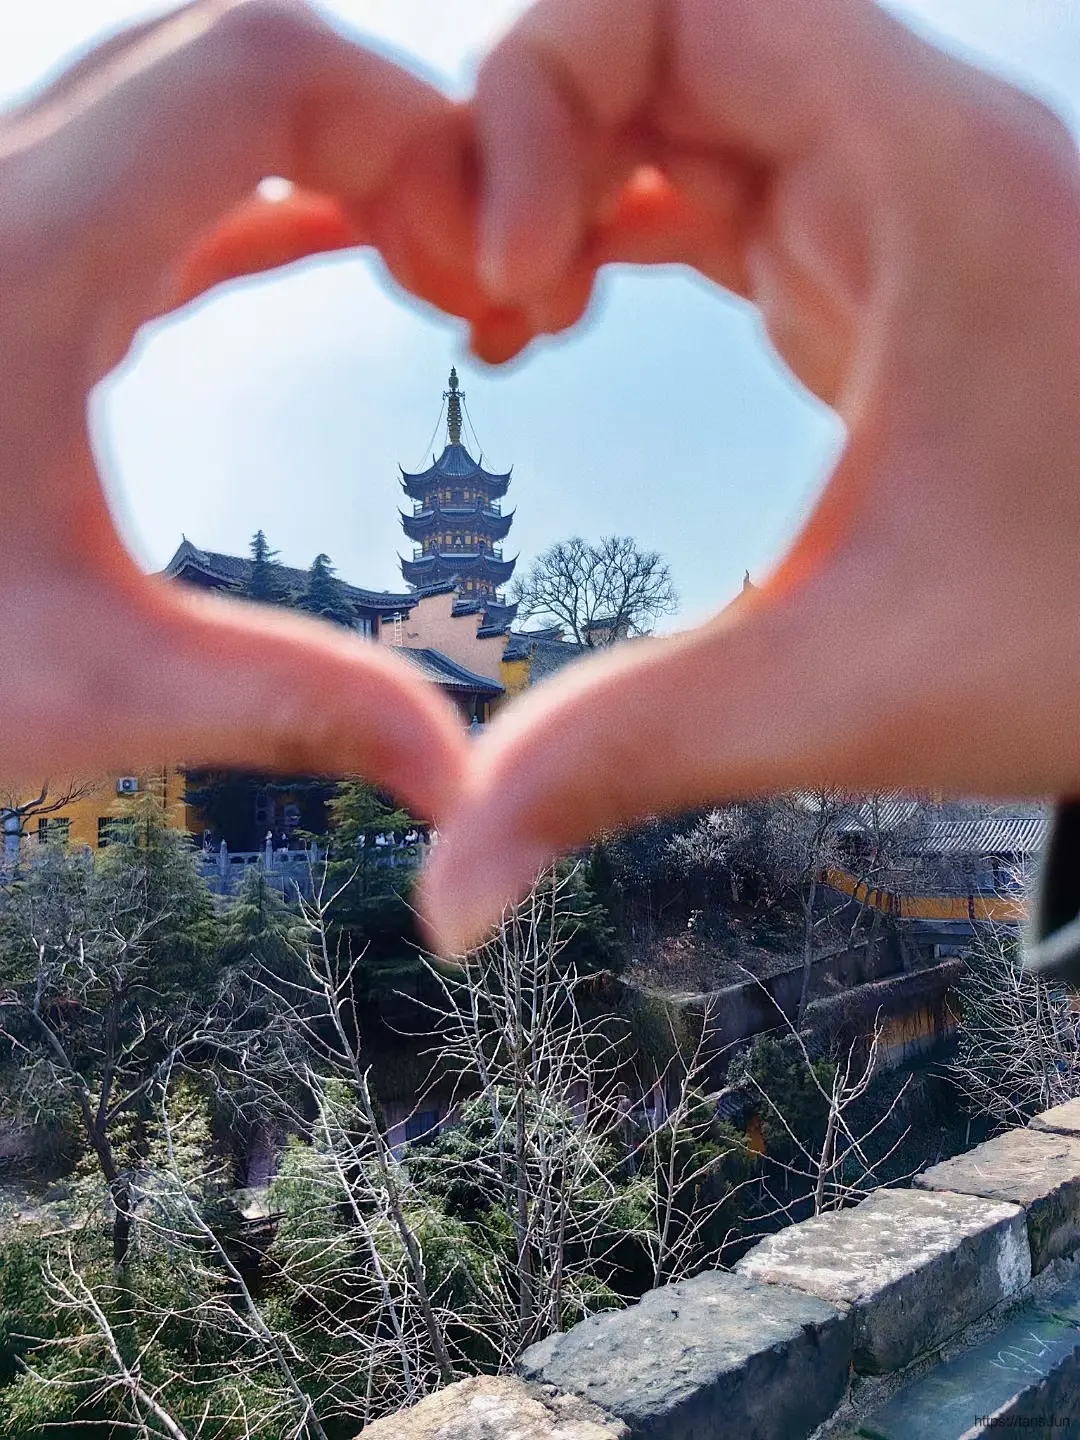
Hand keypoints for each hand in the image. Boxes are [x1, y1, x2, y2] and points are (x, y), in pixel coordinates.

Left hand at [0, 0, 523, 818]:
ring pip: (199, 96)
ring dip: (333, 160)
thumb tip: (464, 782)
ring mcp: (2, 213)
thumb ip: (288, 708)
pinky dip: (269, 194)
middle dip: (392, 139)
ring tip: (430, 276)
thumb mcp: (79, 687)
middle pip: (242, 52)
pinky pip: (160, 169)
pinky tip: (338, 255)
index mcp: (22, 253)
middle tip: (469, 276)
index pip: (263, 71)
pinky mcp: (9, 258)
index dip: (414, 135)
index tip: (480, 269)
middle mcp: (3, 192)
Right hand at [421, 0, 1079, 951]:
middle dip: (527, 137)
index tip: (507, 270)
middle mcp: (914, 154)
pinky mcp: (874, 266)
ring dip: (562, 180)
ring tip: (508, 318)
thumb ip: (626, 762)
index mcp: (927, 183)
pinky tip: (559, 320)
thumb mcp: (847, 690)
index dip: (542, 88)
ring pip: (678, 94)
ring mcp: (894, 202)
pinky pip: (711, 180)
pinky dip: (612, 224)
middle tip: (479, 295)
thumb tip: (449, 898)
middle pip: (658, 24)